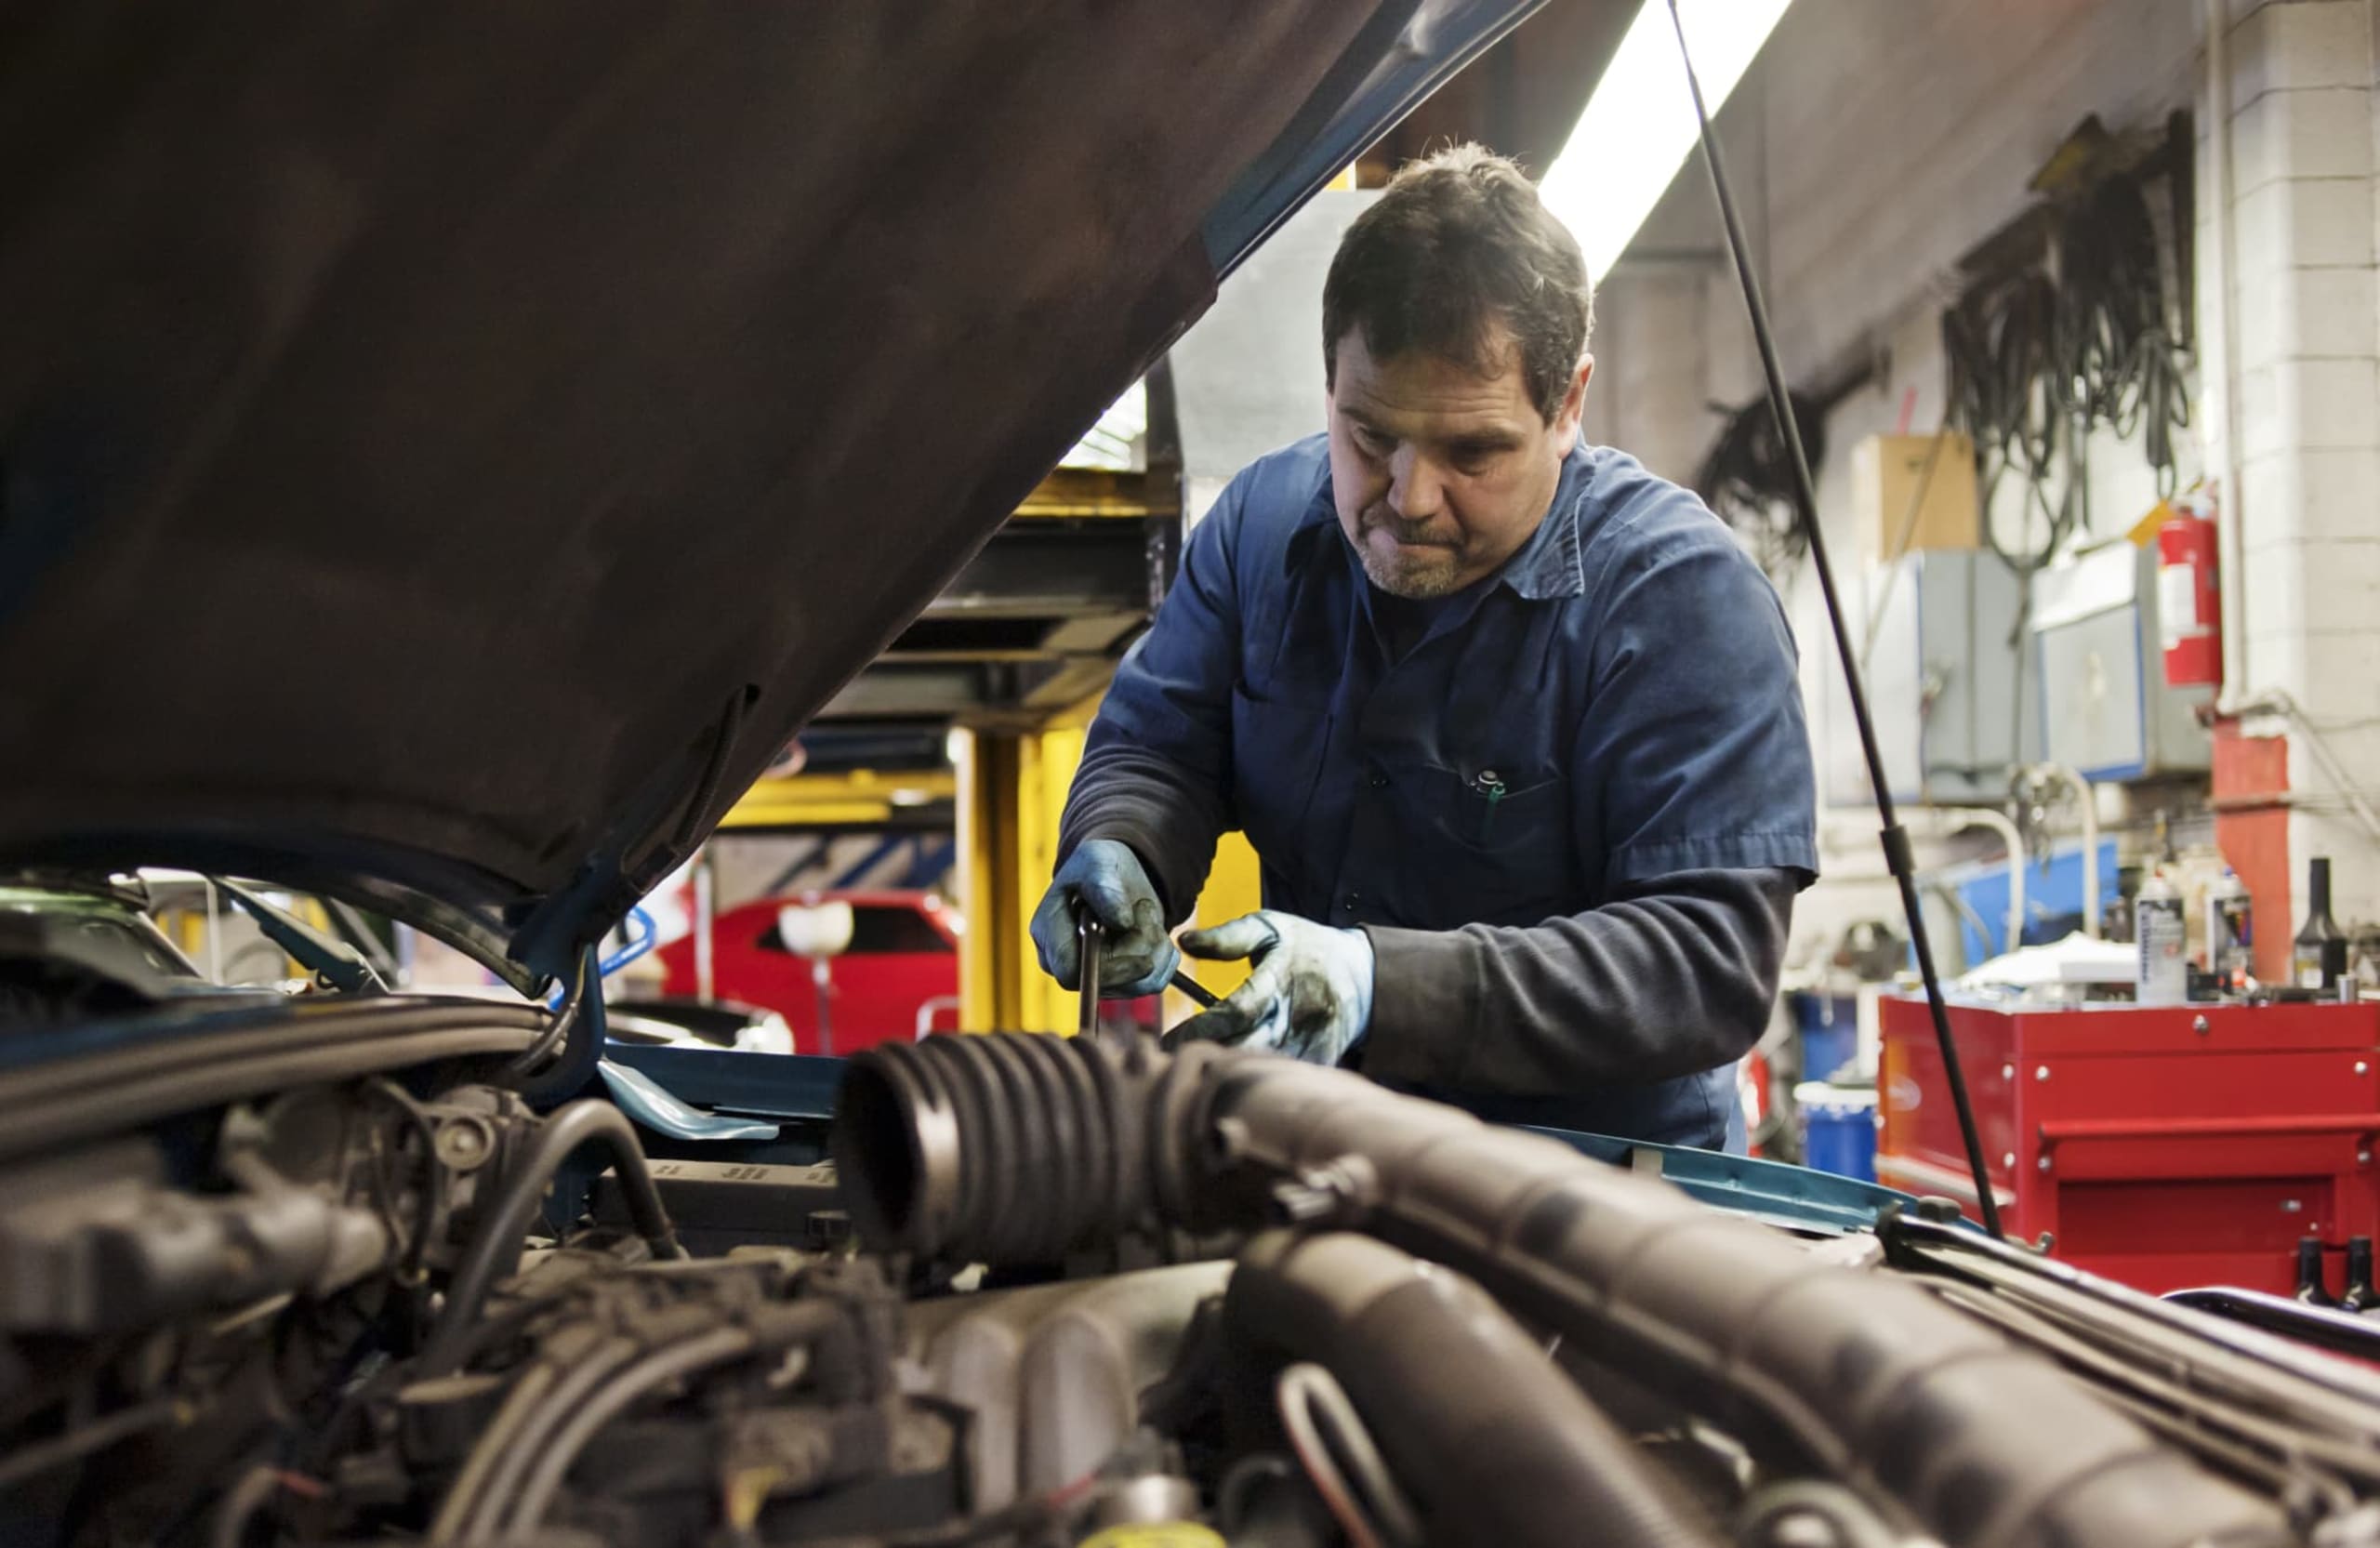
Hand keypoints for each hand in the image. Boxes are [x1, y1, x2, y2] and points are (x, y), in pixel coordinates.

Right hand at [1031, 839, 1179, 995]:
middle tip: (1144, 906)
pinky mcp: (1120, 981)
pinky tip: (1156, 928)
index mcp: (1049, 934)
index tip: (1144, 960)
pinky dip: (1165, 956)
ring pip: (1136, 984)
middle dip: (1139, 948)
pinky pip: (1153, 983)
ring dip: (1155, 946)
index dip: (1108, 971)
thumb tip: (1121, 922)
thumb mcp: (1097, 862)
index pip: (1070, 973)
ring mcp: (1094, 975)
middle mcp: (1067, 962)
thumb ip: (1104, 887)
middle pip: (1108, 982)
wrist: (1119, 875)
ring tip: (1144, 910)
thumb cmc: (1099, 866)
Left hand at [1167, 911, 1373, 1063]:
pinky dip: (1255, 1081)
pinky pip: (1282, 1079)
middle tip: (1173, 1065)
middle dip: (1208, 1057)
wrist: (1360, 976)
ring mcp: (1311, 1042)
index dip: (1202, 1028)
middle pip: (1247, 1047)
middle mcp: (1297, 1015)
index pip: (1237, 1010)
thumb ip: (1229, 938)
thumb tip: (1184, 941)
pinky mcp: (1319, 1062)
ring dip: (1228, 1073)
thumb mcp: (1271, 928)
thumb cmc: (1305, 948)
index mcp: (1281, 977)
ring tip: (1196, 1073)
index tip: (1168, 1041)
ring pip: (1262, 1069)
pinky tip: (1230, 1081)